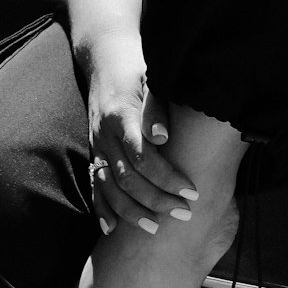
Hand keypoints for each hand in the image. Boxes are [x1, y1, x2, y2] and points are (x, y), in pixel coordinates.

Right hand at [86, 33, 198, 235]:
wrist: (105, 58)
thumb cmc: (137, 68)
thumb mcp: (151, 78)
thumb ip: (156, 108)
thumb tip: (163, 137)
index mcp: (122, 116)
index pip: (144, 157)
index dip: (168, 178)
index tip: (193, 192)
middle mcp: (105, 135)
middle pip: (128, 179)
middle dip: (157, 199)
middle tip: (184, 214)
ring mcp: (97, 145)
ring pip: (110, 187)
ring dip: (132, 211)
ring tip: (156, 228)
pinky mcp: (94, 152)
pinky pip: (95, 185)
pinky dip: (102, 208)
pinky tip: (112, 228)